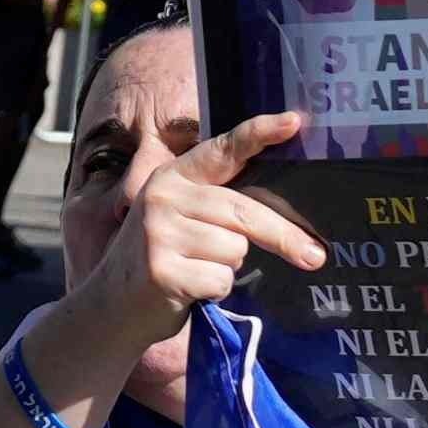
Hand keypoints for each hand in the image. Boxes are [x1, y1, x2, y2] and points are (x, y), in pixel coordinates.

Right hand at [42, 97, 321, 391]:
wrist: (111, 305)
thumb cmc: (163, 258)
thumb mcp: (180, 218)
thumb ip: (218, 205)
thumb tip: (288, 216)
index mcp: (173, 177)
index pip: (222, 150)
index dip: (259, 133)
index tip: (294, 122)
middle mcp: (162, 196)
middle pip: (243, 211)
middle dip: (284, 236)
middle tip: (316, 256)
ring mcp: (158, 232)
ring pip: (235, 250)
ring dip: (228, 268)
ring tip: (197, 270)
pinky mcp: (161, 269)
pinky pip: (220, 279)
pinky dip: (214, 292)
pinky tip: (188, 289)